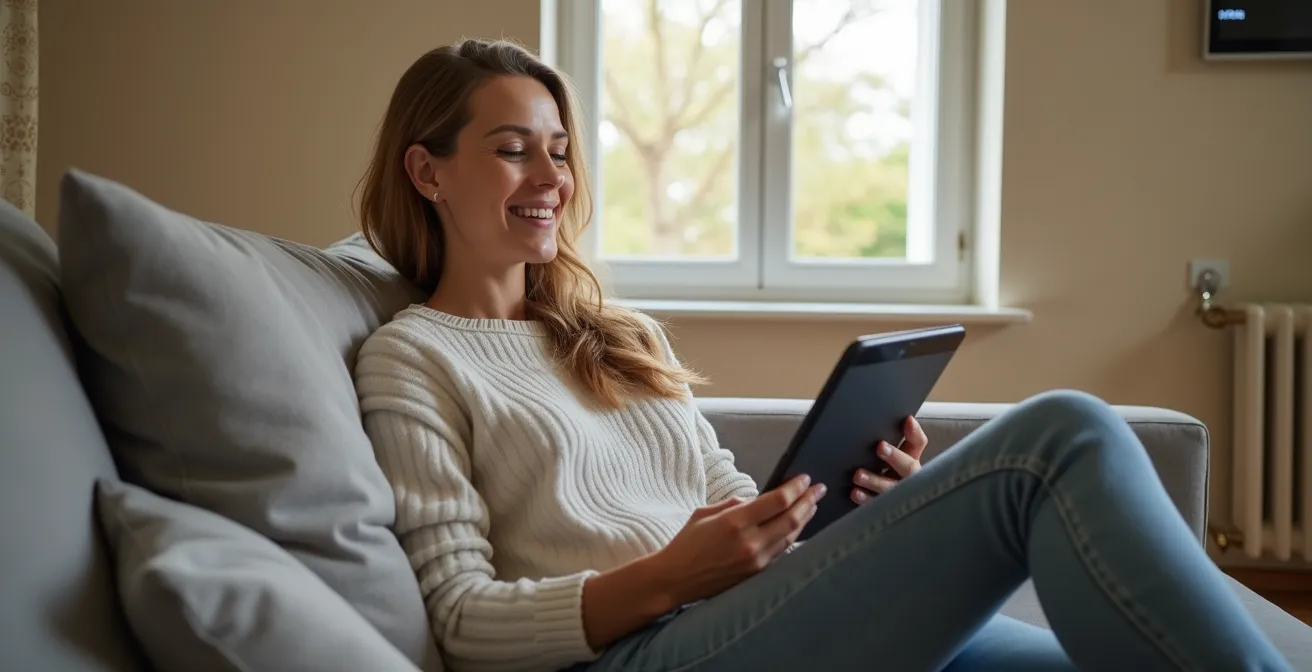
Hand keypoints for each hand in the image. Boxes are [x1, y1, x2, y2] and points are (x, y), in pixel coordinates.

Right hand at [652, 474, 826, 605]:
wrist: (675, 579)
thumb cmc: (686, 543)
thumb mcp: (706, 513)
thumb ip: (736, 504)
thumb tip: (759, 500)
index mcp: (735, 522)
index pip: (778, 501)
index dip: (796, 488)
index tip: (806, 479)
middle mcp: (750, 542)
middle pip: (792, 519)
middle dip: (809, 501)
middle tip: (819, 489)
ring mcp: (756, 561)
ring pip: (791, 536)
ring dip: (805, 519)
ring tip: (812, 506)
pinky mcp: (757, 574)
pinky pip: (782, 552)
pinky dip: (792, 537)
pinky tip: (797, 527)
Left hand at [851, 416, 926, 504]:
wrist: (886, 507)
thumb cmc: (884, 474)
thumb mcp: (889, 457)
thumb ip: (888, 443)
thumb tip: (887, 423)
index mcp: (910, 461)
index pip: (918, 443)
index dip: (914, 432)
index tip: (907, 420)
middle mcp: (907, 477)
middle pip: (908, 467)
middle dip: (896, 457)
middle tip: (880, 447)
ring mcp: (897, 494)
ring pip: (891, 488)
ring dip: (875, 480)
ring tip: (858, 474)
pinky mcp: (884, 507)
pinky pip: (876, 504)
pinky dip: (865, 498)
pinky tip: (855, 492)